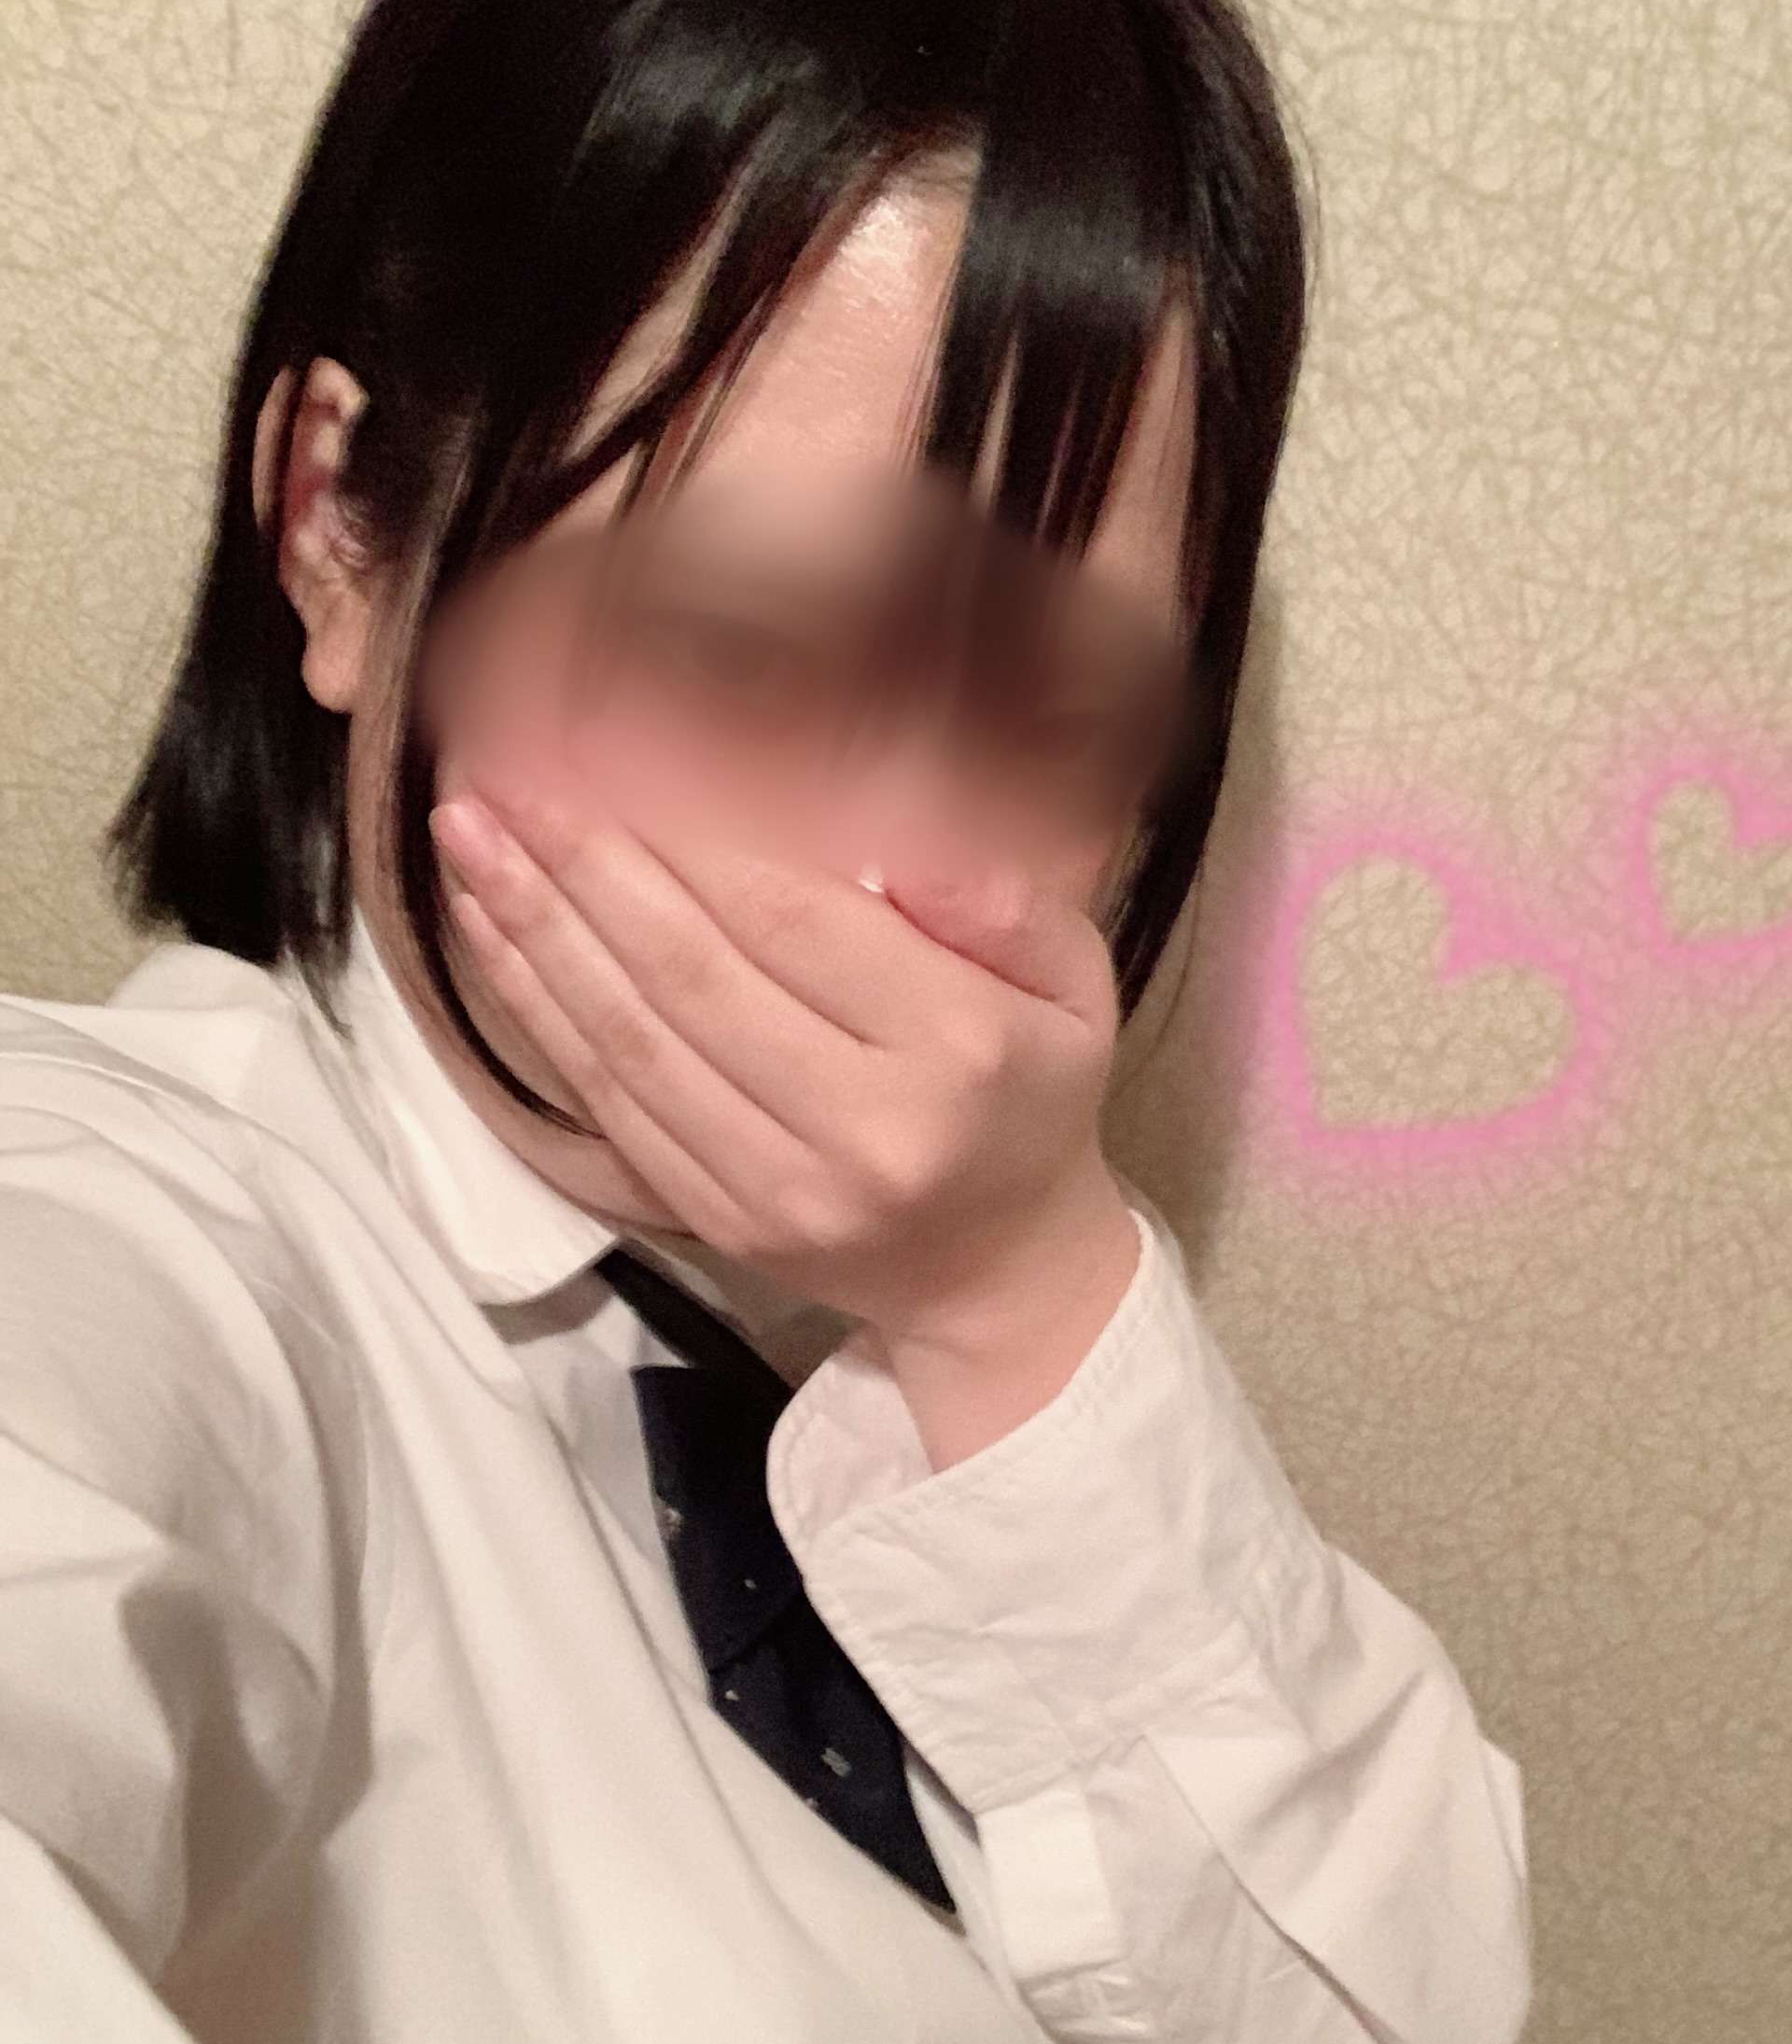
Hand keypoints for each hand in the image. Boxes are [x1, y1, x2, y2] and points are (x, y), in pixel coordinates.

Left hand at [427, 753, 1131, 1351]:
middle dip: (581, 874)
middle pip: (689, 979)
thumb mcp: (1077, 989)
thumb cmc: (1032, 1100)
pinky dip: (541, 1017)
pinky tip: (495, 939)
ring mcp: (779, 1189)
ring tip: (468, 845)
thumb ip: (1005, 905)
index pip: (793, 926)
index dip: (687, 847)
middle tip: (500, 787)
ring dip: (535, 937)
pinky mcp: (720, 1223)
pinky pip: (609, 1107)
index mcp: (954, 1051)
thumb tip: (891, 846)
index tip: (608, 768)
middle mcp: (861, 1127)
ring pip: (629, 1045)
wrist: (1002, 1275)